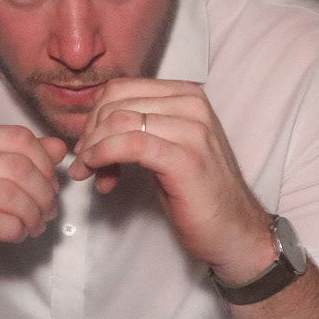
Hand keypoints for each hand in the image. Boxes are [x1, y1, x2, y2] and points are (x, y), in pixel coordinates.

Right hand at [0, 125, 68, 288]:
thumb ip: (26, 160)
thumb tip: (58, 148)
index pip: (18, 137)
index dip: (45, 163)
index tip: (50, 186)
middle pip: (18, 166)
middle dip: (43, 193)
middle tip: (47, 212)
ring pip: (9, 195)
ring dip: (32, 215)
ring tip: (34, 226)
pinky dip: (15, 230)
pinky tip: (16, 235)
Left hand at [67, 78, 277, 283]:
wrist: (234, 229)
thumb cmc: (197, 193)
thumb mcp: (167, 147)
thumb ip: (138, 127)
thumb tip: (92, 127)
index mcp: (187, 95)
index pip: (121, 88)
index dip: (94, 117)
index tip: (87, 147)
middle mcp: (192, 104)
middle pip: (115, 103)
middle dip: (89, 134)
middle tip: (84, 164)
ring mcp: (192, 130)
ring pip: (119, 121)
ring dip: (92, 149)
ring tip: (90, 174)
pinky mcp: (185, 158)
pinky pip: (130, 144)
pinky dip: (104, 155)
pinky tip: (98, 172)